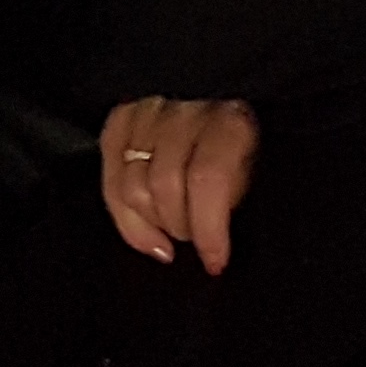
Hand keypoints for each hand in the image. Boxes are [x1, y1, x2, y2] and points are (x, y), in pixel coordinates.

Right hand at [102, 96, 259, 272]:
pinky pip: (110, 181)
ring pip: (130, 187)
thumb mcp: (255, 172)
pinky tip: (146, 228)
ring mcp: (147, 112)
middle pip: (163, 184)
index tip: (215, 261)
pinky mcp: (122, 120)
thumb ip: (236, 199)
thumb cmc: (242, 151)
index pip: (206, 178)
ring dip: (152, 222)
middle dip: (180, 226)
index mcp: (228, 121)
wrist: (227, 105)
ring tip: (174, 225)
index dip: (208, 229)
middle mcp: (183, 110)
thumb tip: (215, 250)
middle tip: (195, 235)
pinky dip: (125, 215)